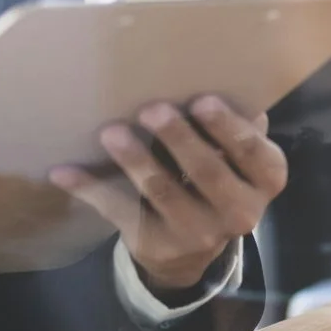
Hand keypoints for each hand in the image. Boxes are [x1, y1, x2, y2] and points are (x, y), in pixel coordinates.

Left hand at [48, 95, 286, 294]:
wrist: (194, 249)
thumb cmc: (218, 179)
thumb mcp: (238, 159)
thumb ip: (239, 127)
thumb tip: (230, 81)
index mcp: (266, 181)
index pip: (251, 152)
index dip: (227, 127)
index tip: (201, 100)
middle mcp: (240, 212)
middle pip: (206, 171)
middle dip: (177, 139)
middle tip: (151, 109)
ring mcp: (197, 234)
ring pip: (161, 191)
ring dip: (133, 159)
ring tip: (110, 132)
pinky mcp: (155, 244)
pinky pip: (119, 211)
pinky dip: (90, 189)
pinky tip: (64, 171)